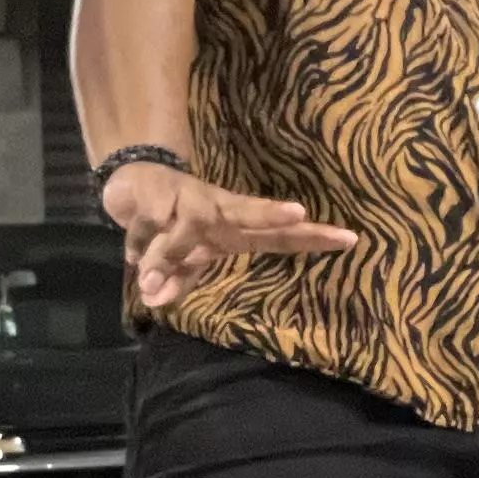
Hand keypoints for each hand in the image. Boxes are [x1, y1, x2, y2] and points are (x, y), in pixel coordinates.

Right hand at [102, 161, 356, 309]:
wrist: (132, 181)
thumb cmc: (169, 224)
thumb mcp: (180, 262)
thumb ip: (177, 280)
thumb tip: (154, 296)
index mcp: (234, 229)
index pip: (279, 236)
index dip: (311, 238)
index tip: (348, 239)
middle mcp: (218, 209)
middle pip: (250, 211)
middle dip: (273, 214)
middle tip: (301, 213)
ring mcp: (190, 197)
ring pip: (186, 230)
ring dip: (164, 255)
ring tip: (145, 278)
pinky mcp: (160, 192)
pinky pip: (149, 229)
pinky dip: (137, 245)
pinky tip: (130, 252)